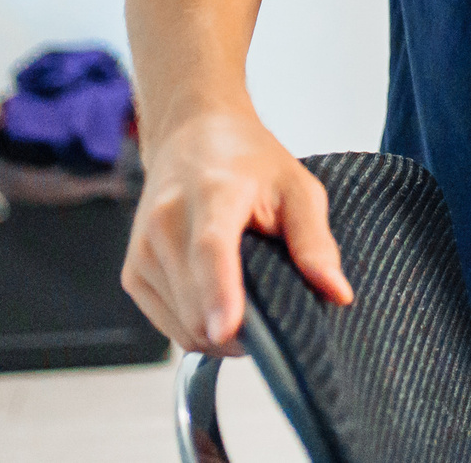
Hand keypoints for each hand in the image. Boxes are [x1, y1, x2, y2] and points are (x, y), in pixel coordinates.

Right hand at [123, 106, 352, 353]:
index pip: (210, 249)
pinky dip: (197, 327)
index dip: (219, 293)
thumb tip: (337, 293)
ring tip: (247, 302)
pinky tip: (219, 303)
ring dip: (218, 333)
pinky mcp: (132, 273)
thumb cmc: (246, 161)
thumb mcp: (297, 188)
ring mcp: (143, 251)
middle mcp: (167, 222)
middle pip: (196, 302)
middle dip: (240, 329)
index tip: (228, 330)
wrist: (191, 136)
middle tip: (273, 314)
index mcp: (213, 193)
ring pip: (182, 325)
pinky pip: (168, 325)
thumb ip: (315, 241)